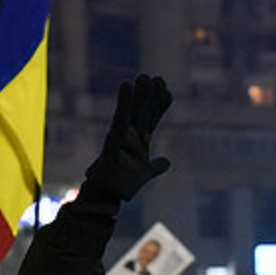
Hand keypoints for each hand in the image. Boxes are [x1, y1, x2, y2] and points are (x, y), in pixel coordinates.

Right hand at [83, 75, 172, 200]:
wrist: (106, 197)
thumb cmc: (122, 186)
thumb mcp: (144, 174)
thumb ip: (155, 166)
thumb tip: (167, 162)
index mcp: (139, 143)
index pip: (152, 120)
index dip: (160, 106)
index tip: (169, 92)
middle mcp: (131, 137)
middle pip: (144, 112)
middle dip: (151, 96)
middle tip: (159, 78)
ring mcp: (122, 137)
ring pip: (133, 111)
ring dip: (139, 94)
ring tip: (145, 77)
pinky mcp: (113, 140)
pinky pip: (120, 118)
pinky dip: (124, 102)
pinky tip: (127, 84)